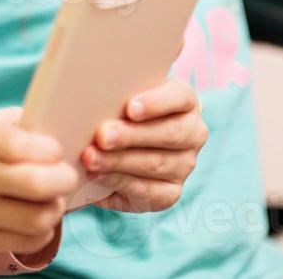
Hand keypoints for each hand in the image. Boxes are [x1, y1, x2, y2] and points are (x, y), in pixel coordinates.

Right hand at [0, 110, 77, 254]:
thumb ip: (4, 125)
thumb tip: (46, 124)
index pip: (26, 144)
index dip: (51, 149)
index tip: (54, 149)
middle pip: (39, 183)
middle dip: (64, 179)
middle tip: (65, 175)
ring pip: (38, 217)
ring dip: (55, 207)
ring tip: (50, 198)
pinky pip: (23, 241)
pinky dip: (41, 231)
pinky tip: (35, 218)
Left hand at [77, 79, 206, 212]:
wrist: (129, 146)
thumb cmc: (124, 111)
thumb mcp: (125, 96)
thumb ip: (118, 92)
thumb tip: (89, 90)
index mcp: (186, 101)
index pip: (179, 97)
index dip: (156, 103)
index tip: (130, 107)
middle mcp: (192, 133)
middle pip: (168, 134)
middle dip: (131, 136)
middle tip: (102, 136)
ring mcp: (185, 165)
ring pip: (155, 164)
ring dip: (118, 161)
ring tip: (90, 158)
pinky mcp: (171, 193)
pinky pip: (147, 191)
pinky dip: (119, 182)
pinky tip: (97, 176)